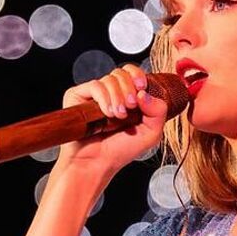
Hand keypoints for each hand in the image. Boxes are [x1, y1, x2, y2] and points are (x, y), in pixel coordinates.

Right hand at [54, 64, 168, 175]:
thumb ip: (158, 112)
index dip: (137, 75)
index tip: (141, 88)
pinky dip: (104, 98)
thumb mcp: (151, 133)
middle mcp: (110, 93)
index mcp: (127, 96)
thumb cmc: (120, 150)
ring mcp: (93, 94)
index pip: (132, 72)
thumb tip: (145, 93)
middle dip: (129, 89)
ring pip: (110, 79)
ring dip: (117, 98)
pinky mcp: (78, 96)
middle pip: (122, 72)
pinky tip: (107, 114)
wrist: (97, 163)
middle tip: (130, 108)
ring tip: (117, 117)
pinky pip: (96, 85)